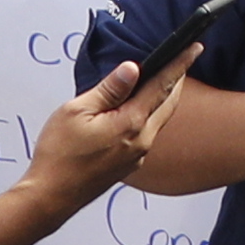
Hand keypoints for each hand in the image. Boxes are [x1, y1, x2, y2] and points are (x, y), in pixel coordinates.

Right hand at [13, 44, 192, 213]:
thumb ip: (109, 89)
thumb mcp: (77, 111)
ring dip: (163, 98)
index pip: (162, 86)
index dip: (179, 64)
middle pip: (167, 104)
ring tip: (163, 79)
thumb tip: (131, 68)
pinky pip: (147, 133)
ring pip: (159, 119)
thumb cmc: (59, 156)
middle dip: (177, 79)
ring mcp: (137, 156)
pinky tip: (139, 108)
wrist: (51, 196)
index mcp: (130, 124)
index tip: (194, 47)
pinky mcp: (129, 164)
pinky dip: (149, 115)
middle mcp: (141, 142)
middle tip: (183, 59)